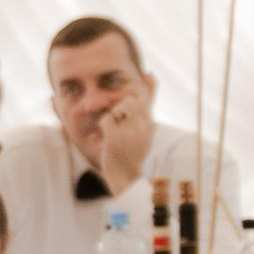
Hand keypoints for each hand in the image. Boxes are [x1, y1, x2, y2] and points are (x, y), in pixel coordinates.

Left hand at [85, 71, 156, 194]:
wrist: (126, 179)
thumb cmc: (131, 152)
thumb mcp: (143, 129)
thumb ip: (146, 105)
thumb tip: (151, 75)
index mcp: (149, 125)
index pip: (145, 98)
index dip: (135, 91)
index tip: (128, 95)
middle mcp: (143, 127)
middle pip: (130, 100)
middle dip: (118, 103)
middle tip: (111, 114)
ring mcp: (131, 133)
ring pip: (119, 108)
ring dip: (110, 114)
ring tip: (110, 129)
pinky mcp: (117, 139)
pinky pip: (106, 119)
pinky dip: (102, 125)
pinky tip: (103, 136)